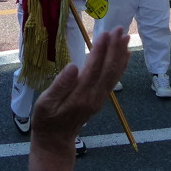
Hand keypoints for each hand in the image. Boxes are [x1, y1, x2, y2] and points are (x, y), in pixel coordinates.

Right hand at [29, 27, 130, 170]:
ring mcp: (100, 98)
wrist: (56, 141)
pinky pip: (113, 79)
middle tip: (120, 29)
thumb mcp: (45, 104)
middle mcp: (94, 96)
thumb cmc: (46, 121)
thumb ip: (60, 85)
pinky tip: (124, 55)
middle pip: (109, 69)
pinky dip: (120, 65)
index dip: (100, 51)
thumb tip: (73, 66)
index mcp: (80, 96)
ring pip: (114, 74)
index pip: (94, 69)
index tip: (105, 34)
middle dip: (115, 48)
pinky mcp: (100, 98)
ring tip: (125, 37)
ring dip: (120, 54)